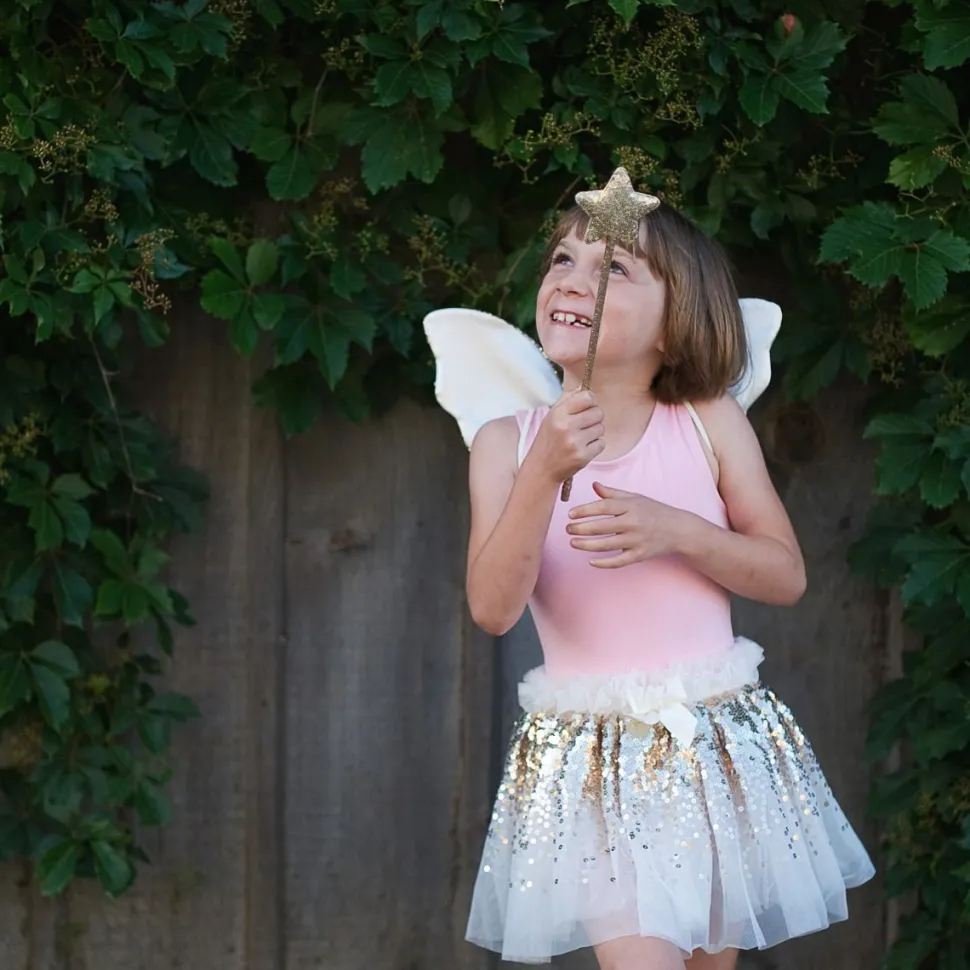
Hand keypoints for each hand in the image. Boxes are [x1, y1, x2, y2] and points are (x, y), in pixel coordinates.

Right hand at [529, 389, 604, 481]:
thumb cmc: (548, 440)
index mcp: (558, 414)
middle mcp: (566, 427)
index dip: (592, 401)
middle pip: (598, 413)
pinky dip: (595, 446)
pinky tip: (582, 448)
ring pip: (601, 429)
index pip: (587, 397)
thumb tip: (583, 387)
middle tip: (584, 425)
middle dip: (594, 418)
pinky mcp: (582, 456)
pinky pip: (601, 444)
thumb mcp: (551, 416)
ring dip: (594, 433)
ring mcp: (575, 443)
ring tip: (581, 438)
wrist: (541, 469)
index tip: (589, 406)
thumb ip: (566, 399)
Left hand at [566, 482, 695, 567]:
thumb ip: (613, 493)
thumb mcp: (635, 498)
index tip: (570, 514)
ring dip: (586, 545)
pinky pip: (619, 561)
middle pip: (602, 527)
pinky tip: (590, 561)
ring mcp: (636, 540)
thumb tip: (594, 485)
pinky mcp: (640, 555)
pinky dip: (604, 563)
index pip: (603, 507)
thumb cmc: (654, 511)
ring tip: (573, 542)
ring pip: (607, 545)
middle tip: (567, 529)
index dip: (585, 511)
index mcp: (631, 506)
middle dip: (581, 528)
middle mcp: (633, 523)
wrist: (679, 530)